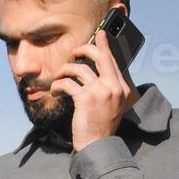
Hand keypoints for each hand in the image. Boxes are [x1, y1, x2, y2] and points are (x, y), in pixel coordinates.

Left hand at [51, 35, 137, 151]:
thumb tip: (94, 73)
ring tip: (59, 77)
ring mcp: (101, 91)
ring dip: (65, 71)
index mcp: (123, 88)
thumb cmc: (100, 126)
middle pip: (100, 57)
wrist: (98, 144)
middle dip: (85, 49)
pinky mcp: (86, 98)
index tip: (100, 34)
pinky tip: (55, 90)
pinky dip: (58, 85)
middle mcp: (115, 87)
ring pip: (80, 69)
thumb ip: (107, 89)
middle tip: (75, 52)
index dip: (104, 46)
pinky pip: (68, 83)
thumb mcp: (111, 105)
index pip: (113, 61)